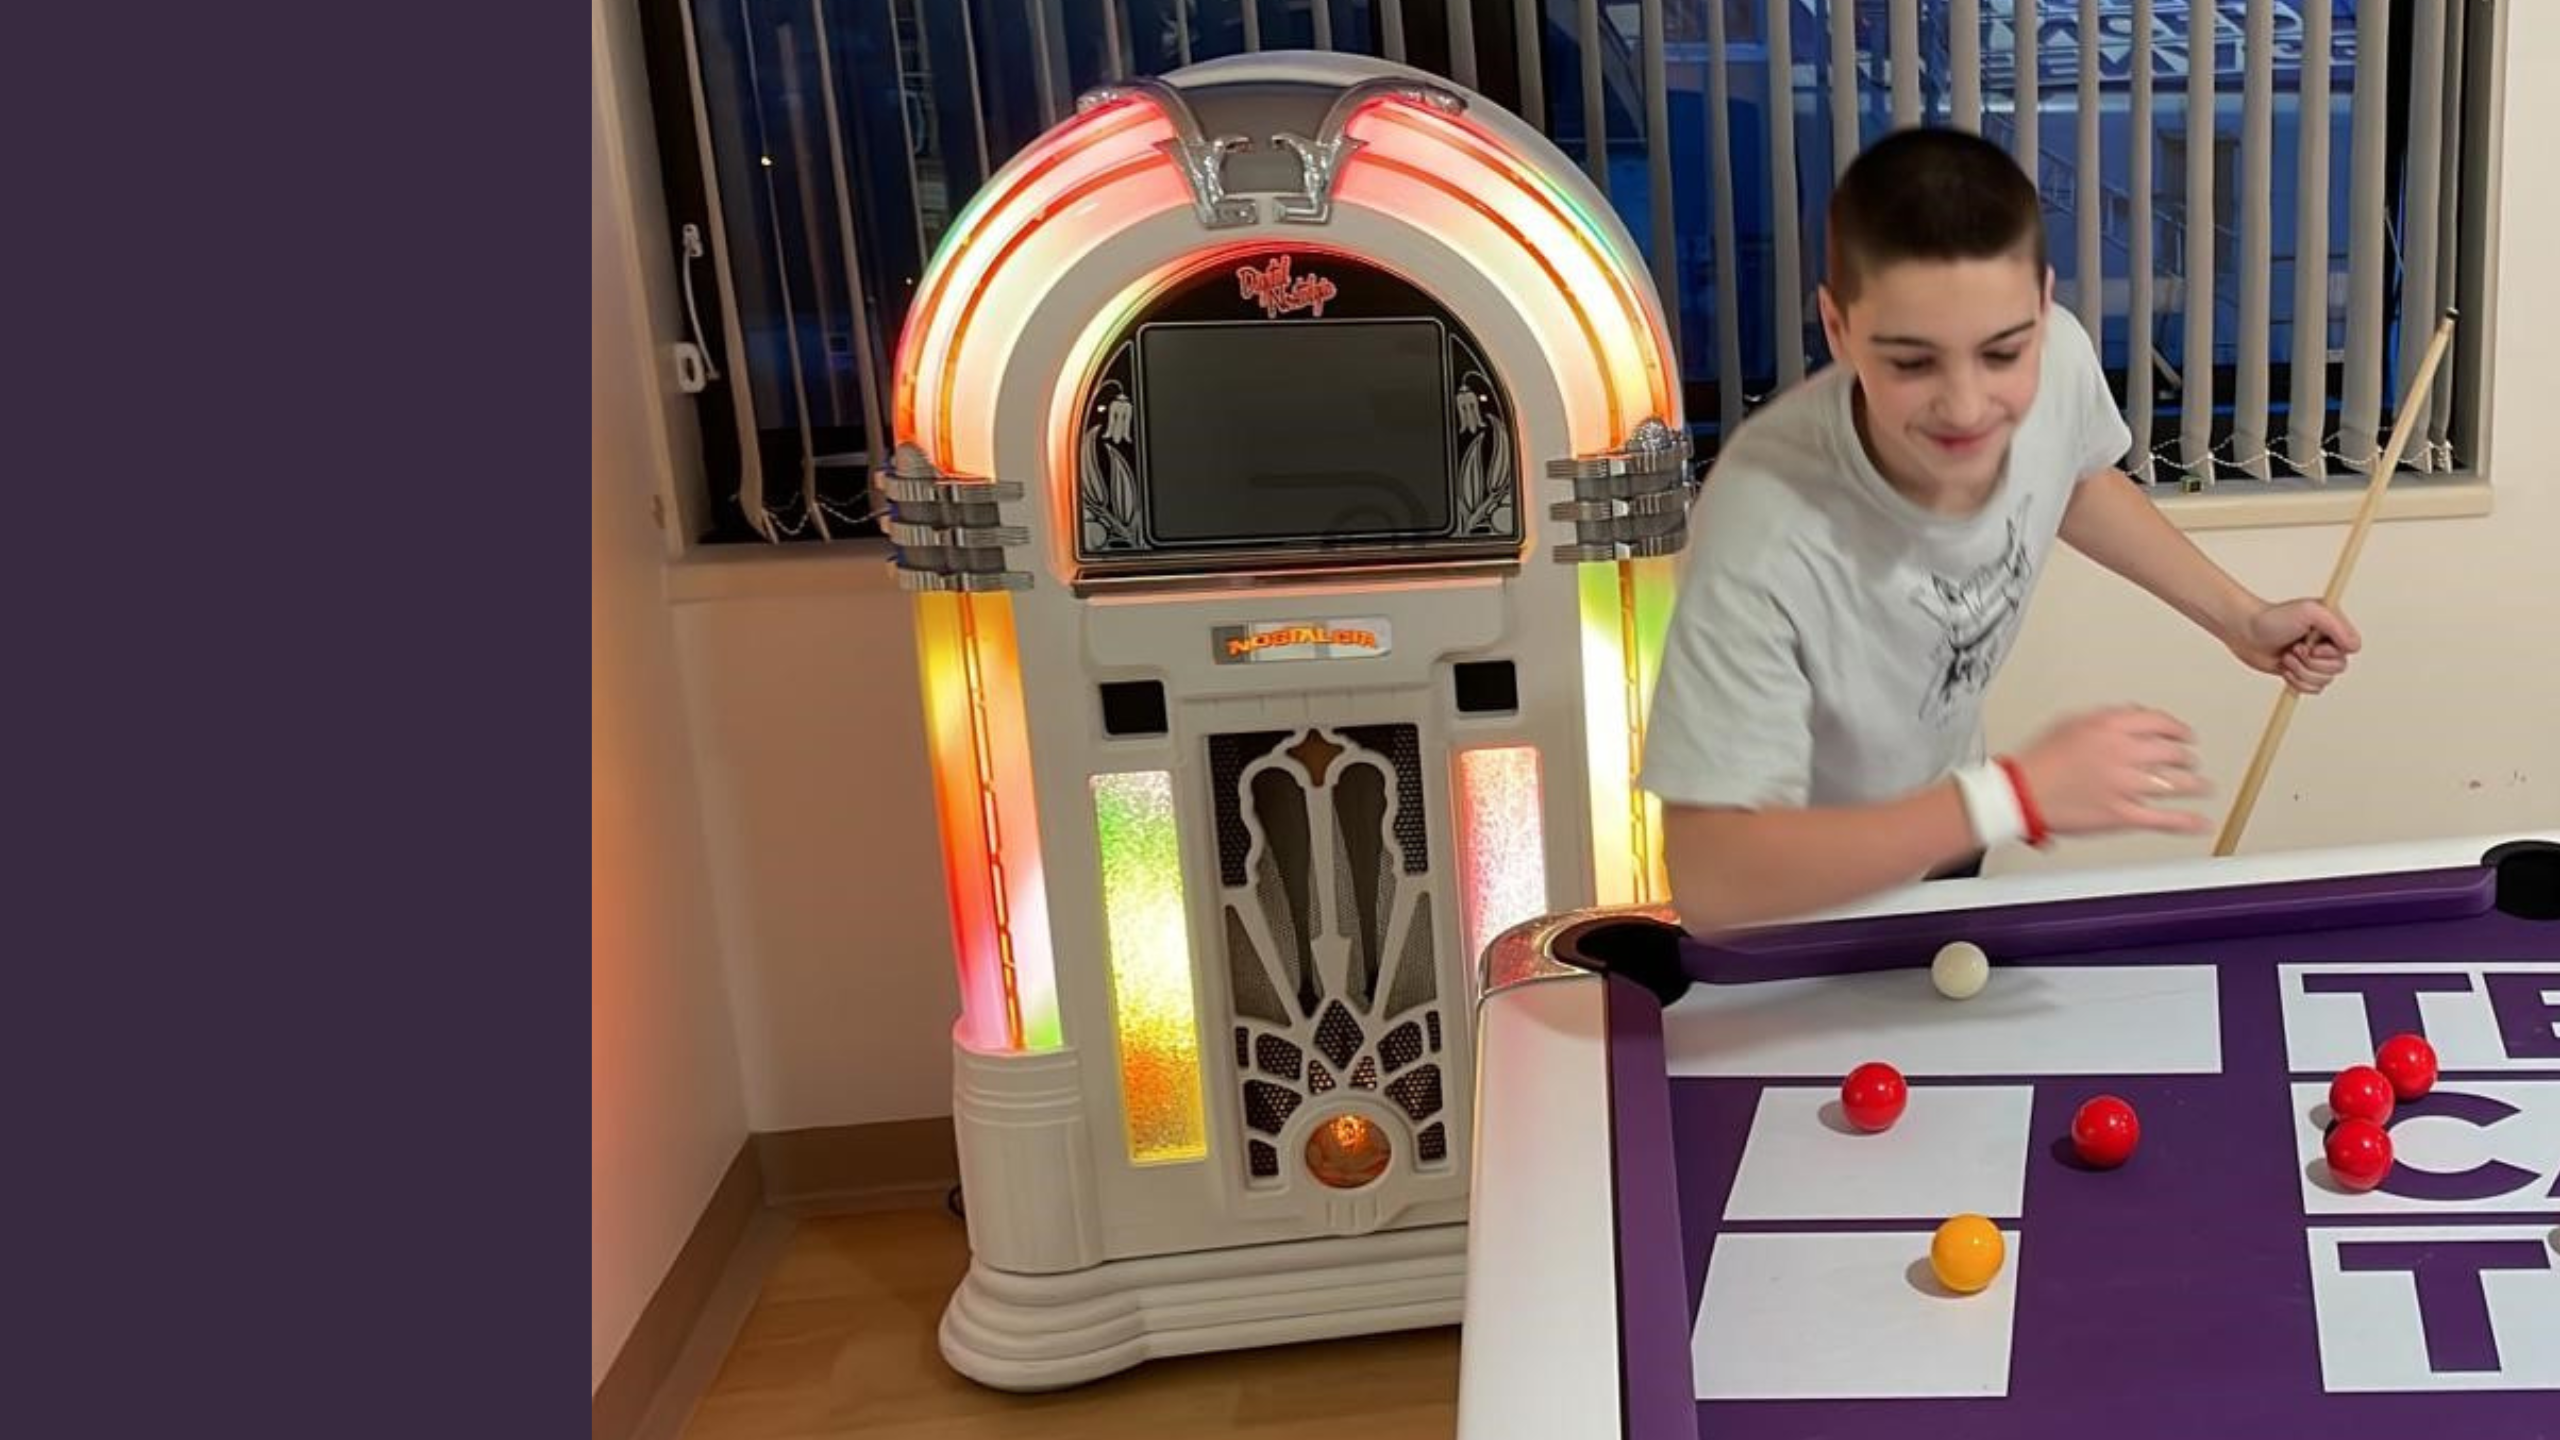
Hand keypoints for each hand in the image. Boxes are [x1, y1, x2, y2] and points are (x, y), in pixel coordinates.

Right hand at [2010, 705, 2211, 836]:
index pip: (2159, 722)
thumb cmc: (2039, 760)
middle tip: (2189, 760)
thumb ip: (2107, 718)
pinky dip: (2186, 822)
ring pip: (2175, 784)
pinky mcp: (2122, 814)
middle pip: (2172, 753)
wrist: (2019, 793)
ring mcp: (2126, 785)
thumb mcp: (2071, 722)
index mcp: (2110, 727)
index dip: (2177, 729)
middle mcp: (2123, 753)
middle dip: (2186, 757)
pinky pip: (2164, 819)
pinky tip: (2200, 822)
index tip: (2184, 734)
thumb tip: (2132, 717)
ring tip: (2201, 786)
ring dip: (2194, 784)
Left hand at [2230, 598, 2360, 694]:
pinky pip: (2312, 689)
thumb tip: (2354, 648)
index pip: (2352, 648)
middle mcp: (2326, 643)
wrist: (2243, 631)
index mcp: (2333, 627)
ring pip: (2324, 681)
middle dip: (2312, 663)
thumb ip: (2337, 626)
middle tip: (2294, 649)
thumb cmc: (2273, 617)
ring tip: (2286, 657)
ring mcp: (2313, 659)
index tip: (2312, 645)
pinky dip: (2297, 683)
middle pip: (2338, 668)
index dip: (2332, 652)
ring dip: (2302, 672)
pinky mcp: (2299, 672)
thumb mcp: (2309, 611)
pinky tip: (2284, 669)